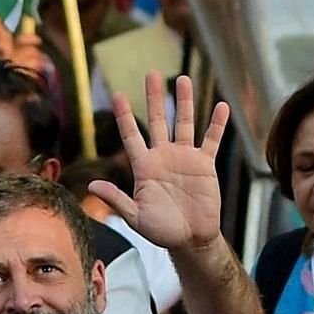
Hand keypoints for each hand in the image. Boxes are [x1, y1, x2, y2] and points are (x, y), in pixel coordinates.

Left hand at [87, 76, 230, 255]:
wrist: (190, 239)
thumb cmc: (161, 230)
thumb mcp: (135, 217)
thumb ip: (117, 199)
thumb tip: (92, 186)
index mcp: (144, 167)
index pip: (131, 135)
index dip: (124, 116)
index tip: (118, 94)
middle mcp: (163, 157)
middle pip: (158, 121)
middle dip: (154, 98)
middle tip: (151, 74)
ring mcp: (185, 158)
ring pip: (184, 123)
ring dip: (185, 102)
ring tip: (184, 80)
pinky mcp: (205, 165)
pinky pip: (211, 140)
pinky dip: (217, 124)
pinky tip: (220, 106)